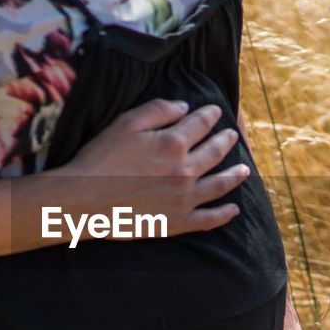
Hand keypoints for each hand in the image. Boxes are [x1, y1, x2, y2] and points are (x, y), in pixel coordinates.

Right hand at [58, 98, 249, 237]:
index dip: (210, 115)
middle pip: (214, 153)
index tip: (216, 111)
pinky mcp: (176, 222)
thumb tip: (185, 107)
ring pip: (219, 185)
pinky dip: (223, 215)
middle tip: (232, 136)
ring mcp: (183, 199)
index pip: (200, 124)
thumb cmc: (100, 158)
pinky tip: (234, 210)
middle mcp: (185, 171)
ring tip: (244, 170)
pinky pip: (208, 219)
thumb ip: (158, 110)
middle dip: (226, 141)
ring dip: (234, 176)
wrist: (84, 200)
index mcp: (173, 143)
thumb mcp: (125, 123)